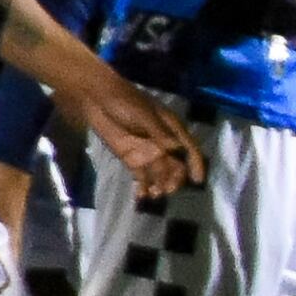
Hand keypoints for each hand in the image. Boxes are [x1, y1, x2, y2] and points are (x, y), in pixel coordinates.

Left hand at [73, 74, 203, 201]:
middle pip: (176, 165)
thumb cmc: (125, 102)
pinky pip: (141, 176)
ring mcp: (147, 152)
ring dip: (160, 185)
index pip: (189, 149)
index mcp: (171, 130)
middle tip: (167, 189)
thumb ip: (160, 133)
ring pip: (160, 174)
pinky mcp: (131, 159)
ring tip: (154, 193)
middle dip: (175, 179)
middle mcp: (163, 143)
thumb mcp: (145, 115)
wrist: (97, 100)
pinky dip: (142, 187)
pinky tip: (141, 195)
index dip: (195, 164)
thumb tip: (177, 149)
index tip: (197, 180)